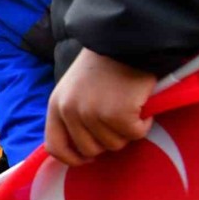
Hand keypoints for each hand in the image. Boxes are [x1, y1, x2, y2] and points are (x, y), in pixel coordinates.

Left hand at [45, 48, 155, 165]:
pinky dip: (143, 123)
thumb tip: (81, 150)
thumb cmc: (103, 65)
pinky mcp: (117, 115)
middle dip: (107, 141)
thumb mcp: (74, 89)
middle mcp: (70, 111)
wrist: (125, 41)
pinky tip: (141, 105)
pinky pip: (135, 134)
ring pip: (114, 144)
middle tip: (118, 120)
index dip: (72, 158)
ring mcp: (92, 114)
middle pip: (89, 150)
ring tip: (128, 105)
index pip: (55, 147)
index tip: (88, 158)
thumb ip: (72, 114)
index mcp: (56, 105)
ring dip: (127, 130)